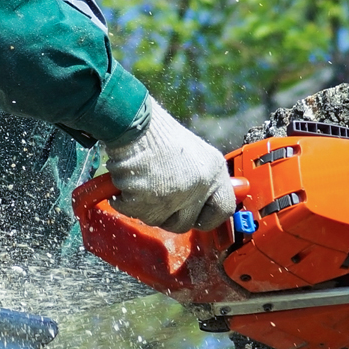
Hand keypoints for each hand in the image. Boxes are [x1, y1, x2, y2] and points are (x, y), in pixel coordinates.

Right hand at [103, 98, 234, 232]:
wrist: (134, 124)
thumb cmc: (160, 134)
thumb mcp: (196, 153)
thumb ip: (204, 179)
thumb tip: (203, 203)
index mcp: (214, 173)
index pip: (223, 210)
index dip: (208, 217)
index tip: (198, 217)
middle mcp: (196, 188)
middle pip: (184, 223)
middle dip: (170, 215)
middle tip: (159, 197)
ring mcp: (171, 198)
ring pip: (158, 220)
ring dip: (147, 207)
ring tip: (144, 182)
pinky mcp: (145, 203)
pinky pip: (134, 212)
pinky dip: (126, 201)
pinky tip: (129, 182)